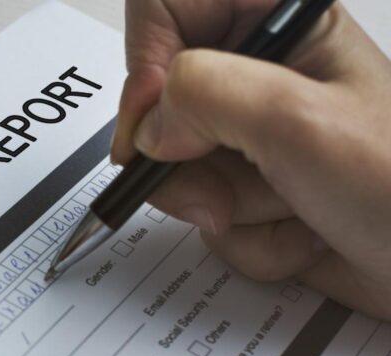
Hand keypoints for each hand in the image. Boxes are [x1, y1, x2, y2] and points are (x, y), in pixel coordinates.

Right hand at [113, 0, 390, 318]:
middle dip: (186, 160)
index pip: (169, 7)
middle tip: (226, 181)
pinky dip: (248, 240)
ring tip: (288, 211)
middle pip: (160, 103)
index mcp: (282, 26)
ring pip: (179, 169)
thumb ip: (206, 95)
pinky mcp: (255, 194)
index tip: (152, 122)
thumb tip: (150, 123)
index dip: (146, 61)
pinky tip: (301, 237)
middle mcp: (262, 79)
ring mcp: (256, 141)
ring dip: (224, 207)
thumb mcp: (298, 122)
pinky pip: (206, 215)